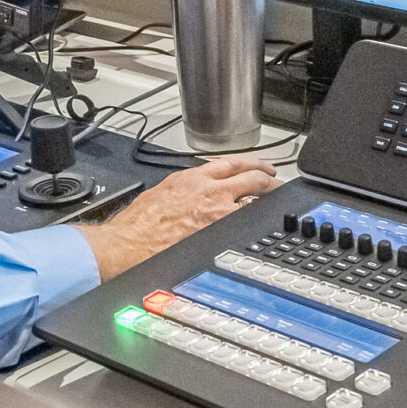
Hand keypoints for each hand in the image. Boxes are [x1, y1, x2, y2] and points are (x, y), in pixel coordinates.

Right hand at [77, 156, 279, 280]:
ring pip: (254, 198)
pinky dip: (258, 221)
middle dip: (268, 177)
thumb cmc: (136, 225)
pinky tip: (264, 226)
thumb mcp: (160, 194)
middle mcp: (208, 191)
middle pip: (249, 176)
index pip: (229, 163)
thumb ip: (181, 190)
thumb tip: (188, 195)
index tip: (259, 165)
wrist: (129, 244)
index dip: (250, 163)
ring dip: (269, 198)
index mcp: (191, 178)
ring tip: (277, 201)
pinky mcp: (219, 232)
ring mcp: (217, 212)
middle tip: (276, 180)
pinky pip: (247, 222)